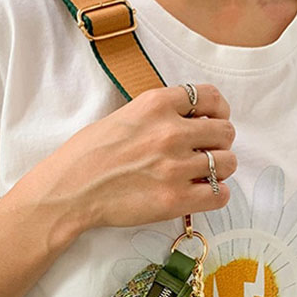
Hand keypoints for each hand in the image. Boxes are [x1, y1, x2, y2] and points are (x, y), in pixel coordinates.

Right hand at [24, 83, 237, 233]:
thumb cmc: (87, 156)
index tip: (213, 121)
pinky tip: (199, 195)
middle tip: (205, 154)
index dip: (218, 111)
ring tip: (200, 176)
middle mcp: (170, 132)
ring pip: (227, 163)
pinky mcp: (174, 199)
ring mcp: (174, 167)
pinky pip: (219, 194)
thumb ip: (157, 115)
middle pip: (225, 131)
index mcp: (157, 105)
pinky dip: (215, 194)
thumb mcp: (124, 116)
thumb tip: (186, 123)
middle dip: (219, 143)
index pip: (211, 97)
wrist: (69, 191)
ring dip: (219, 170)